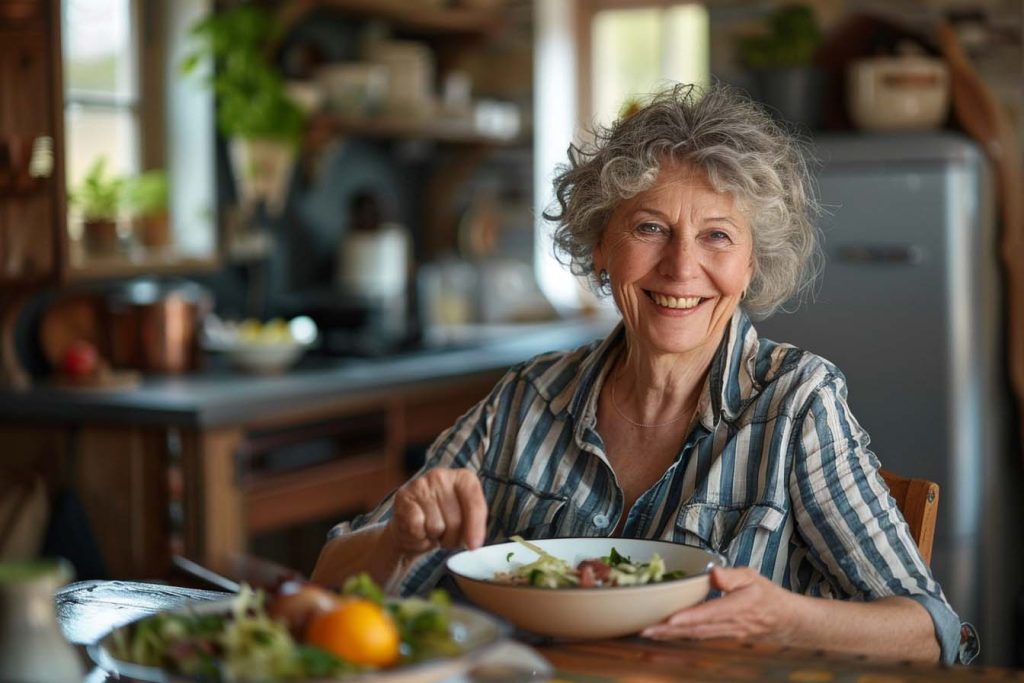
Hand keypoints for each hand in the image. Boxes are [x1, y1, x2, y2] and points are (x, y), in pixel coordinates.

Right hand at [384, 468, 486, 556]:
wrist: (411, 526)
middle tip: (445, 533)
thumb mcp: (465, 520)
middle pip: (455, 520)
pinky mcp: (403, 497)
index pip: (474, 502)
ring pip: (435, 527)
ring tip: (430, 529)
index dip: (475, 526)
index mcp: (463, 478)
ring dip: (434, 536)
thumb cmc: (442, 521)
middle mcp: (441, 476)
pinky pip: (417, 527)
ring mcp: (420, 484)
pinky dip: (418, 536)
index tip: (474, 545)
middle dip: (451, 537)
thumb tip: (474, 543)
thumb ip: (474, 527)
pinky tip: (418, 529)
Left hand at [641, 566, 798, 642]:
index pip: (711, 613)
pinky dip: (678, 639)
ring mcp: (725, 635)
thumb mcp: (753, 577)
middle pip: (696, 629)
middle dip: (669, 631)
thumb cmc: (767, 596)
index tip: (670, 619)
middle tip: (644, 629)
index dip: (690, 617)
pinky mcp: (720, 638)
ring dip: (669, 637)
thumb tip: (713, 572)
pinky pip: (697, 639)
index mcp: (740, 606)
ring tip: (646, 632)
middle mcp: (731, 625)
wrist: (785, 622)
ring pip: (694, 637)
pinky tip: (661, 635)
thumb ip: (732, 576)